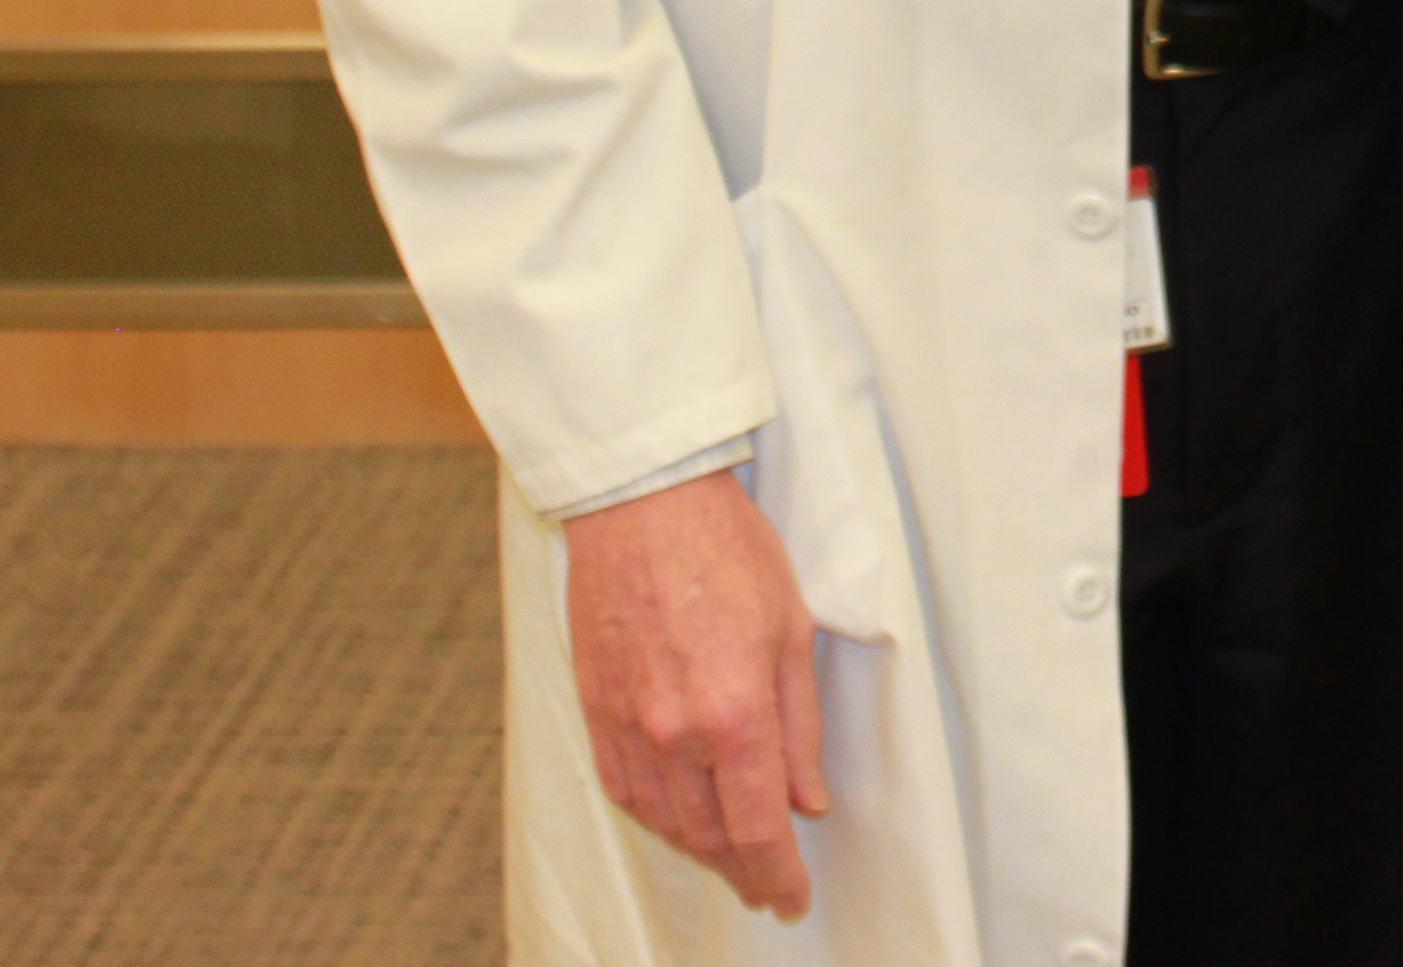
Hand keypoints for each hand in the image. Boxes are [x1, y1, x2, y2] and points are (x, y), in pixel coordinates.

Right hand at [564, 468, 830, 919]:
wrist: (643, 503)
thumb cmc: (726, 550)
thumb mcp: (792, 630)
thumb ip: (801, 727)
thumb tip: (808, 800)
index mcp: (734, 712)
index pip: (758, 827)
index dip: (778, 876)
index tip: (792, 899)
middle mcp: (674, 733)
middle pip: (709, 836)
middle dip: (742, 871)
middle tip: (768, 885)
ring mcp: (626, 725)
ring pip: (664, 820)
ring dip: (700, 850)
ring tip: (731, 858)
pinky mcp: (594, 709)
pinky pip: (624, 789)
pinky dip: (655, 815)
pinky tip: (676, 816)